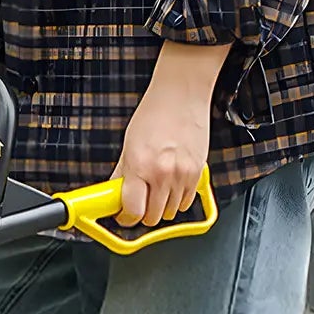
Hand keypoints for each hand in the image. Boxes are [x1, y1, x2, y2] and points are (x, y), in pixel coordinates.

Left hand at [117, 42, 230, 226]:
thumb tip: (114, 192)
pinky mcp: (198, 173)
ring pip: (171, 212)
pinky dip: (178, 199)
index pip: (133, 210)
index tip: (123, 215)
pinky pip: (187, 201)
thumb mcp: (129, 145)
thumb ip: (122, 173)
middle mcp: (163, 173)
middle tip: (138, 202)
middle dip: (143, 213)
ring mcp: (183, 174)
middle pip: (153, 216)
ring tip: (155, 190)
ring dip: (161, 207)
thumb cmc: (155, 113)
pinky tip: (170, 186)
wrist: (181, 96)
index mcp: (140, 166)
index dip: (126, 217)